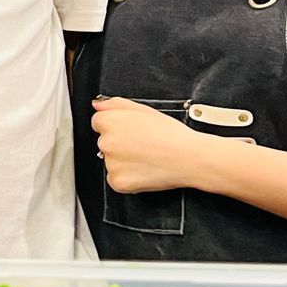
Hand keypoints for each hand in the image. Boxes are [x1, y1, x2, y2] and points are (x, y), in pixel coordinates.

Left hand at [91, 96, 214, 192]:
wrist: (189, 158)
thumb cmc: (171, 134)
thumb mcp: (144, 109)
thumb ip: (115, 104)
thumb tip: (97, 105)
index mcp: (109, 122)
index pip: (99, 123)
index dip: (117, 127)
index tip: (131, 132)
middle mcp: (106, 142)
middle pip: (105, 143)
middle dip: (120, 144)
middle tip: (143, 145)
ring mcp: (111, 164)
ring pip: (112, 162)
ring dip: (124, 162)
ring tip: (147, 157)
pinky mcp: (117, 181)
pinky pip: (116, 180)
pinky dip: (128, 178)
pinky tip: (144, 170)